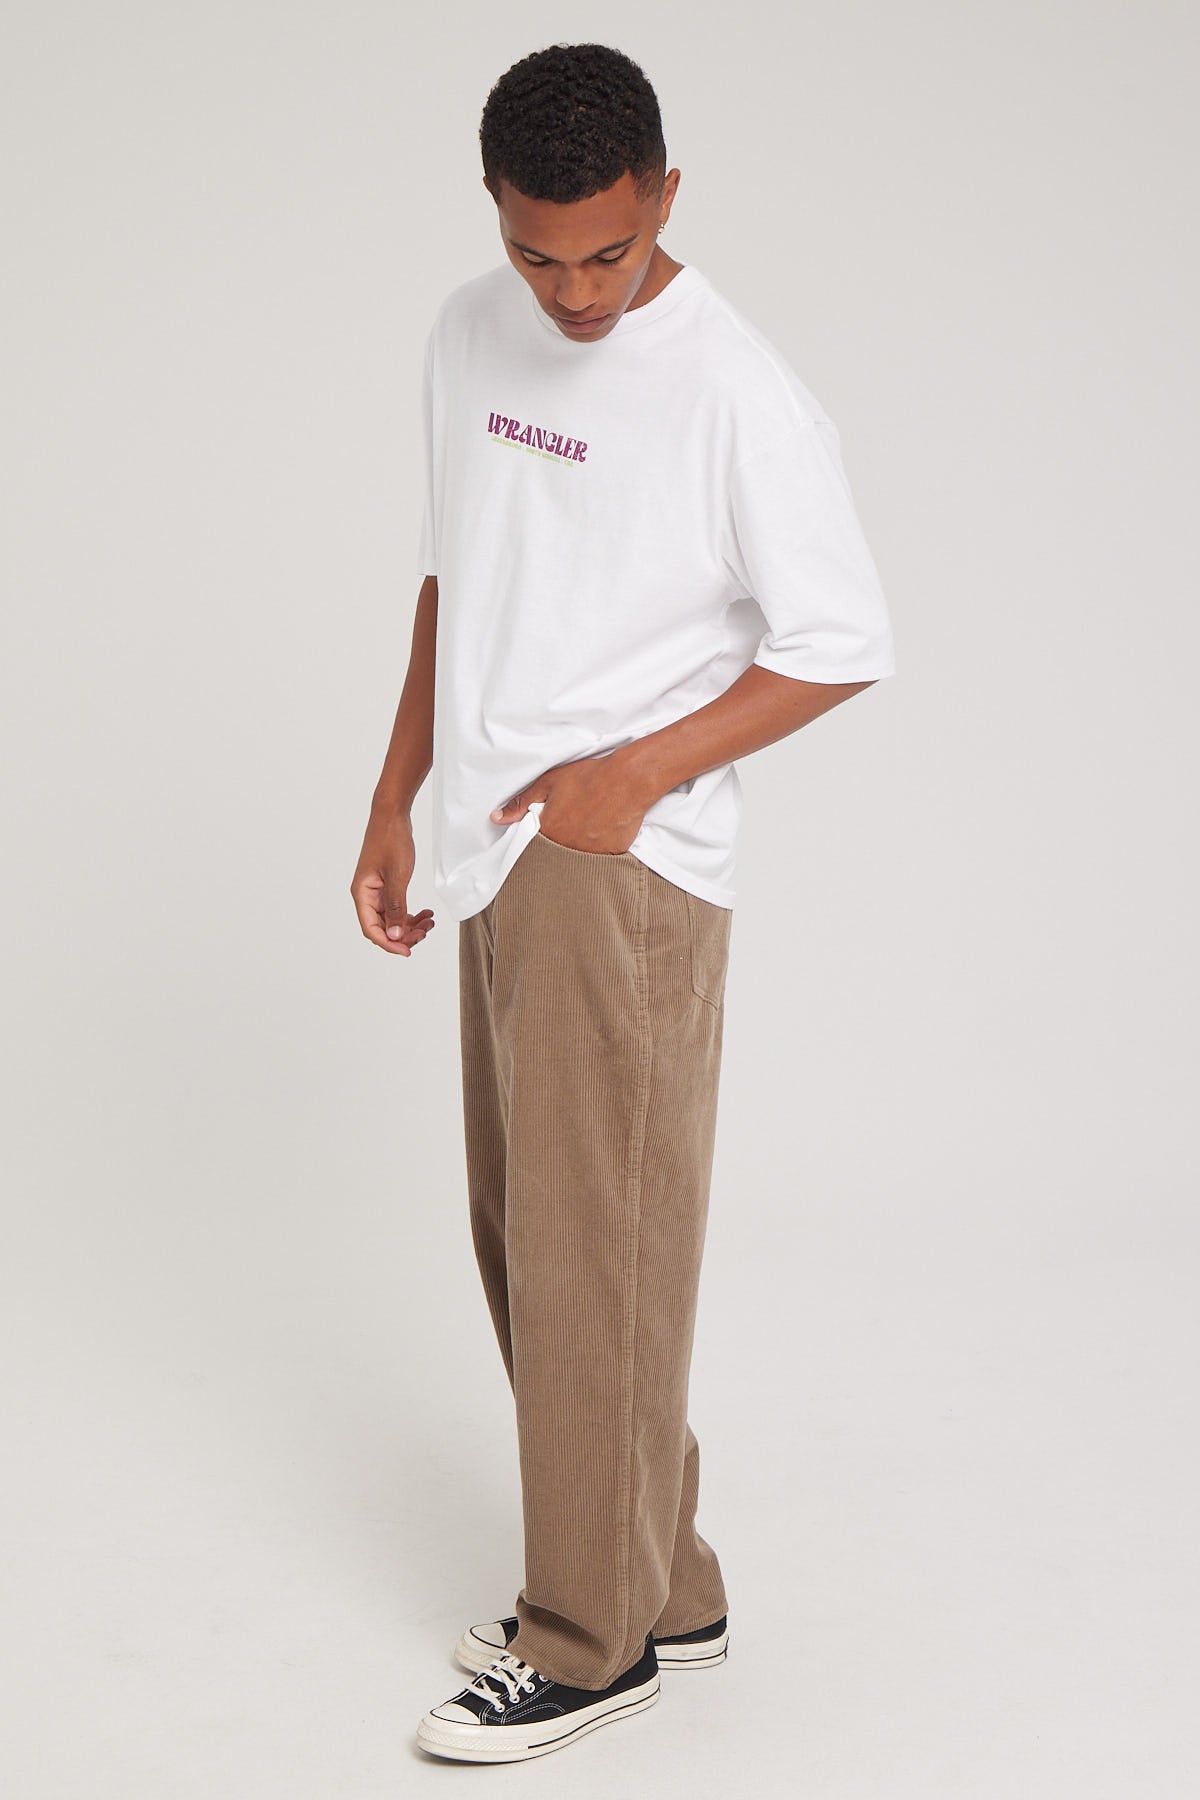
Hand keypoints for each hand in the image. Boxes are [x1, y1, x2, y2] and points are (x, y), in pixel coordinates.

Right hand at [350, 807, 434, 955]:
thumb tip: (395, 935)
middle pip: (382, 927)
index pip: (371, 930)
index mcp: (362, 894)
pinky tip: (426, 913)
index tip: (408, 950)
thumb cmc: (391, 841)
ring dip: (410, 925)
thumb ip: (396, 907)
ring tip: (430, 922)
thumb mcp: (397, 876)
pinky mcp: (386, 886)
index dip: (389, 943)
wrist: (392, 815)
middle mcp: (366, 896)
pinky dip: (411, 914)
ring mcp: (376, 891)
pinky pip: (397, 908)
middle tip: (425, 932)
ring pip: (391, 919)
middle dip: (404, 934)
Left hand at [489, 750, 649, 853]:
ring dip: (579, 844)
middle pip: (556, 852)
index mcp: (549, 831)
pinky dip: (599, 846)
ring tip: (588, 823)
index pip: (534, 846)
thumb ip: (520, 803)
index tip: (547, 826)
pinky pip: (600, 856)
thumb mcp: (549, 783)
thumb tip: (496, 818)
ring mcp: (591, 853)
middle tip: (573, 820)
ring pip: (577, 856)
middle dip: (560, 840)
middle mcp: (567, 847)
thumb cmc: (589, 777)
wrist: (628, 780)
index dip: (539, 835)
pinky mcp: (611, 854)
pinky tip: (603, 829)